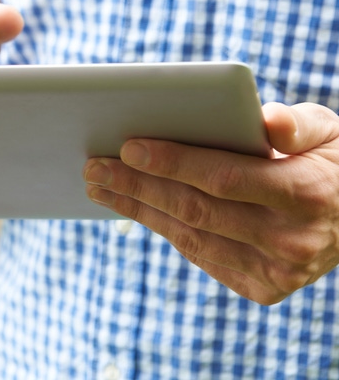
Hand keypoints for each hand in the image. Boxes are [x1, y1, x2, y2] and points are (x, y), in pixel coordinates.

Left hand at [83, 102, 338, 304]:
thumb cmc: (332, 161)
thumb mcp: (329, 131)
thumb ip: (298, 124)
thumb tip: (268, 121)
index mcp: (304, 194)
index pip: (223, 177)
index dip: (173, 162)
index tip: (127, 145)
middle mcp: (289, 241)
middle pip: (196, 210)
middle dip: (138, 186)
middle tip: (94, 167)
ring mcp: (276, 272)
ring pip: (191, 238)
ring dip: (140, 210)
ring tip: (102, 187)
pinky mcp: (262, 288)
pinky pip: (202, 256)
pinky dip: (166, 229)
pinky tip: (138, 207)